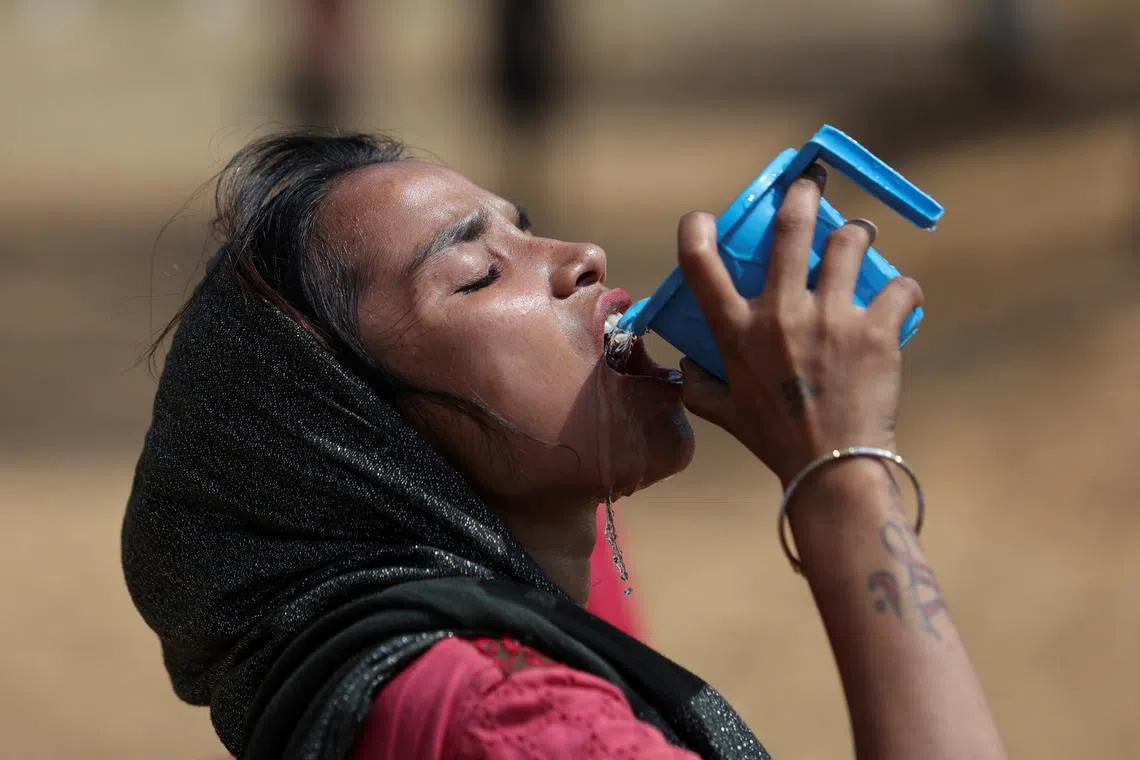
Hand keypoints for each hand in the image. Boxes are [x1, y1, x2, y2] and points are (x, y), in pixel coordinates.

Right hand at [676, 164, 923, 484]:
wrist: (833, 468)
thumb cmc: (775, 441)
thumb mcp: (723, 414)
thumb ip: (698, 386)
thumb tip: (686, 366)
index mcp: (738, 333)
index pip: (701, 266)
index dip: (697, 230)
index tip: (704, 218)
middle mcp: (780, 315)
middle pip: (789, 229)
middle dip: (802, 195)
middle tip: (811, 185)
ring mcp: (831, 319)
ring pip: (848, 242)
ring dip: (856, 233)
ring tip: (859, 237)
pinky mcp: (876, 331)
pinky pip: (898, 289)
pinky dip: (902, 290)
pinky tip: (899, 298)